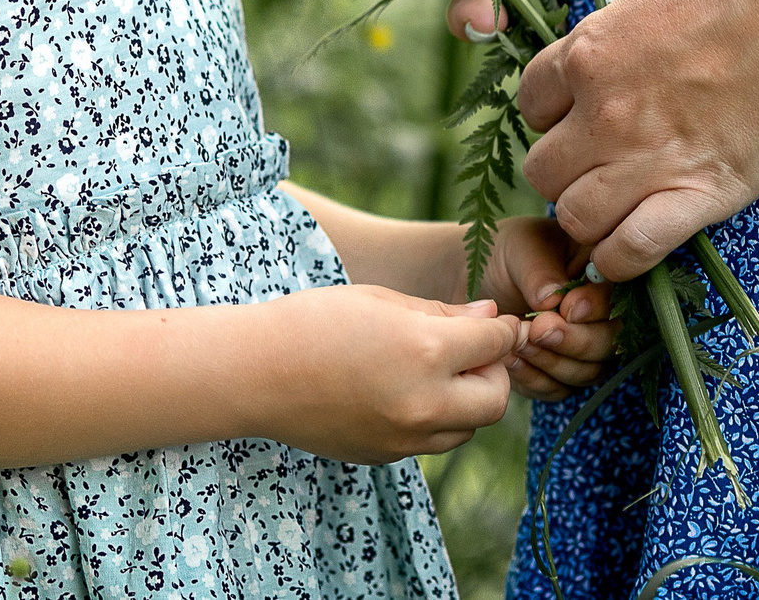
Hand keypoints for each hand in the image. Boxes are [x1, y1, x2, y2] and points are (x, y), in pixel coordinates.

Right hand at [248, 284, 523, 462]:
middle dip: (492, 373)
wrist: (256, 373)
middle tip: (468, 353)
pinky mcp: (385, 456)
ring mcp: (404, 438)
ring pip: (467, 428)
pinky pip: (431, 443)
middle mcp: (423, 403)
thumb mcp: (383, 302)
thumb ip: (443, 315)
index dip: (502, 330)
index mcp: (425, 352)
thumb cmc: (315, 322)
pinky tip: (400, 393)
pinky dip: (433, 420)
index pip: (495, 345)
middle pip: (496, 400)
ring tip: (431, 373)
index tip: (496, 324)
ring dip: (464, 401)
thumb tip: (491, 320)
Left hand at [478, 217, 619, 400]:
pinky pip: (559, 389)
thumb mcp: (520, 248)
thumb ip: (540, 271)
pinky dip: (535, 378)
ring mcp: (584, 348)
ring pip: (588, 372)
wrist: (474, 280)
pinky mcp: (560, 374)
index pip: (618, 299)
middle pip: (610, 343)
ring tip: (518, 340)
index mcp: (603, 275)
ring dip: (552, 361)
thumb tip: (553, 299)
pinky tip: (511, 359)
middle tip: (538, 329)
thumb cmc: (504, 254)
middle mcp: (603, 316)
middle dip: (575, 341)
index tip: (566, 307)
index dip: (598, 308)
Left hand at [516, 0, 758, 281]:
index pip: (532, 104)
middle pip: (542, 171)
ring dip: (590, 220)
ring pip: (574, 217)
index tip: (583, 120)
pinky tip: (633, 250)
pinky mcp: (700, 193)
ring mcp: (647, 156)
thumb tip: (618, 52)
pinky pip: (629, 251)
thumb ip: (623, 35)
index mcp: (590, 52)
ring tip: (618, 213)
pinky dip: (622, 259)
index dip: (556, 117)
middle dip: (566, 174)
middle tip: (602, 170)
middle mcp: (603, 110)